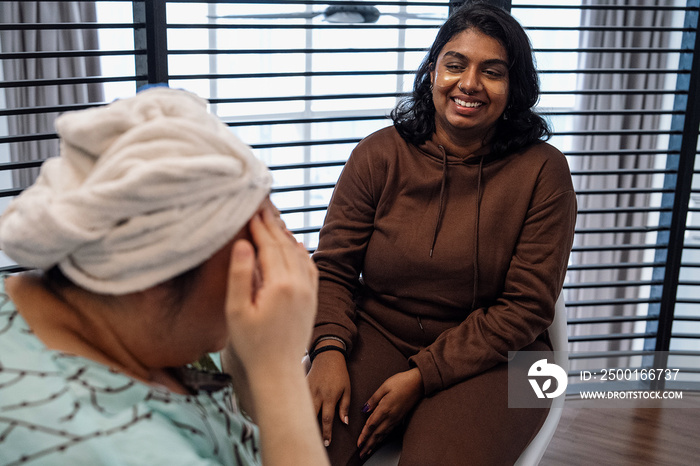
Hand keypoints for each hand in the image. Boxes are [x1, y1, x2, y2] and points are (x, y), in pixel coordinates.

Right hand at [225, 204, 317, 377]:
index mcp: (279, 285)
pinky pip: (310, 267)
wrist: (278, 371)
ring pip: (299, 254)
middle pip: (284, 246)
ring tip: (274, 220)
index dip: (258, 227)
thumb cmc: (252, 345)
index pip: (269, 246)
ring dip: (286, 236)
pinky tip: (294, 244)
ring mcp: (309, 291)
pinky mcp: (313, 299)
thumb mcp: (236, 311)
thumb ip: (240, 275)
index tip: (250, 210)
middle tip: (261, 208)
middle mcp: (299, 284)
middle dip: (271, 225)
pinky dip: (301, 252)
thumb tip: (242, 244)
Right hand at [306, 347, 350, 446]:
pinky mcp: (302, 385)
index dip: (326, 433)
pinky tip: (293, 416)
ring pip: (303, 408)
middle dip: (312, 430)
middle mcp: (317, 395)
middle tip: (312, 441)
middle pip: (312, 416)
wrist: (328, 356)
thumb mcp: (347, 389)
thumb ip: (345, 406)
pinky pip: (298, 399)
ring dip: (302, 420)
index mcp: (330, 397)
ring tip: (301, 431)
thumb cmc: (339, 374)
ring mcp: (308, 390)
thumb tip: (344, 422)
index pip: (327, 419)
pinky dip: (296, 408)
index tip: (326, 443)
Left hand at [357, 368, 423, 458]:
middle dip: (368, 445)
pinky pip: (389, 431)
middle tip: (361, 454)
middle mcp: (391, 416)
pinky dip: (382, 438)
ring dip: (375, 444)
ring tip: (368, 451)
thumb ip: (373, 399)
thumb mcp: (384, 386)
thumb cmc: (401, 382)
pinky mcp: (400, 418)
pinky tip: (379, 441)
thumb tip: (364, 409)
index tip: (358, 443)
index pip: (371, 425)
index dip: (364, 435)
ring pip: (383, 435)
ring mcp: (396, 418)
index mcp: (385, 408)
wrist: (418, 383)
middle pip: (377, 434)